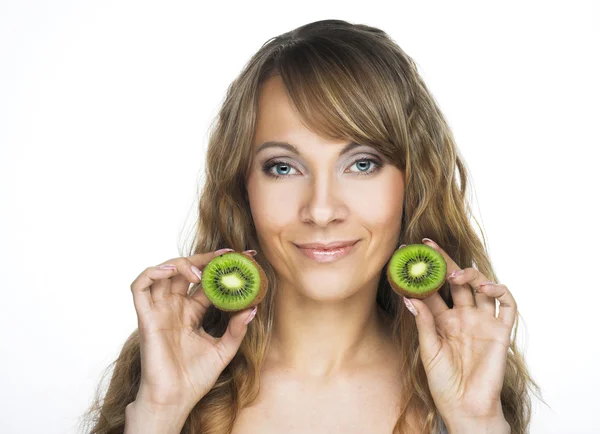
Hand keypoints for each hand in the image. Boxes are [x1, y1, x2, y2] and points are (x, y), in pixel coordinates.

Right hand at [129, 248, 258, 412]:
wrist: (175, 400)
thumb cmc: (195, 379)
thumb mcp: (223, 350)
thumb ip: (236, 329)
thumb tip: (253, 308)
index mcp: (192, 312)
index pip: (206, 281)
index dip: (222, 268)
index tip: (245, 258)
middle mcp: (175, 307)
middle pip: (186, 271)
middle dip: (205, 258)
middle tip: (228, 255)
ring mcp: (159, 310)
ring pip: (163, 272)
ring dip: (181, 263)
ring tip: (201, 270)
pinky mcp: (146, 317)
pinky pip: (140, 287)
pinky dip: (153, 273)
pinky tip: (172, 272)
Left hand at [402, 238, 515, 422]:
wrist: (465, 407)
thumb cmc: (444, 383)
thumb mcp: (428, 351)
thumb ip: (423, 323)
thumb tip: (409, 298)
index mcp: (443, 320)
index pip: (433, 289)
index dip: (422, 273)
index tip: (407, 254)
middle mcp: (463, 316)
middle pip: (456, 281)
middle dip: (444, 262)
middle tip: (428, 247)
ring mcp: (483, 321)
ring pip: (481, 286)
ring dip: (471, 273)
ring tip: (455, 274)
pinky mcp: (500, 331)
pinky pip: (507, 305)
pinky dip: (500, 290)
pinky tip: (486, 286)